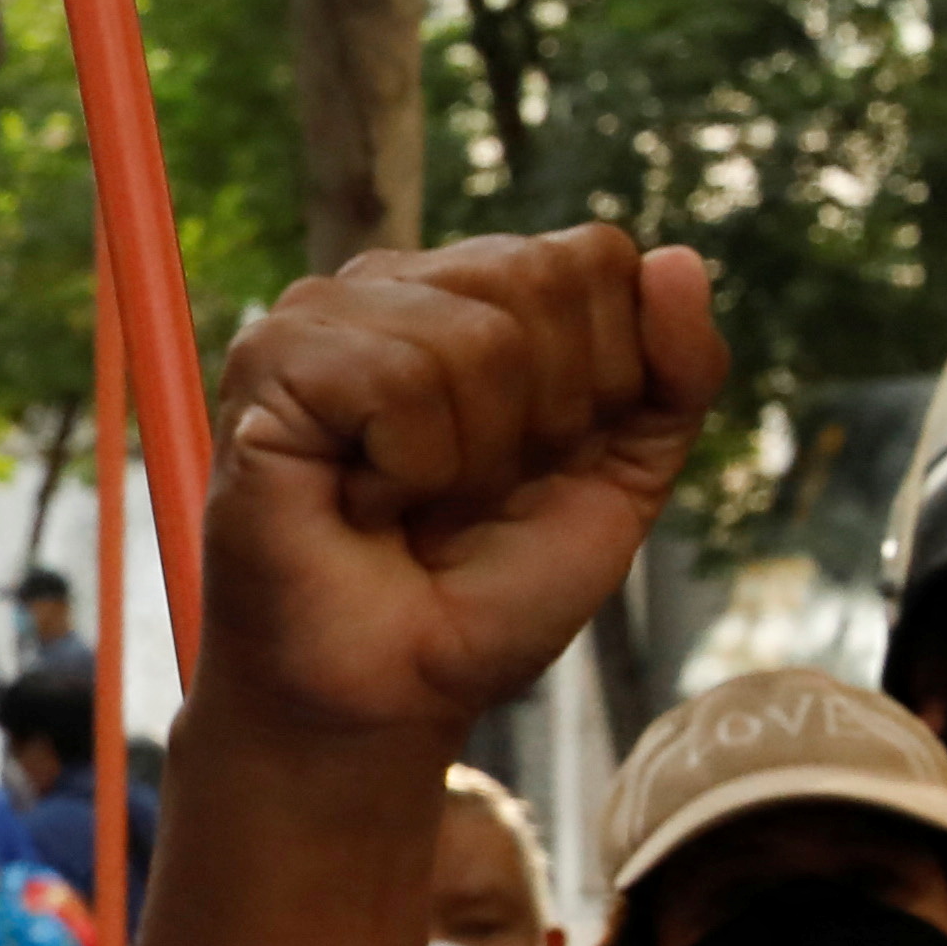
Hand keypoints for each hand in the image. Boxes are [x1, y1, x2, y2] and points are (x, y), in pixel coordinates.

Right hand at [207, 234, 721, 746]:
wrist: (392, 689)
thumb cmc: (486, 590)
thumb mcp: (624, 476)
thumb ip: (673, 371)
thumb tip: (677, 256)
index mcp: (479, 294)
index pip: (596, 256)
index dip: (606, 374)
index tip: (542, 461)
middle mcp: (397, 282)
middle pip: (543, 276)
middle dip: (543, 416)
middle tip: (472, 490)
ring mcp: (322, 315)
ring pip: (477, 335)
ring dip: (471, 457)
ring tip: (411, 501)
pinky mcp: (269, 365)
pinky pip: (397, 379)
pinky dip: (407, 469)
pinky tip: (361, 500)